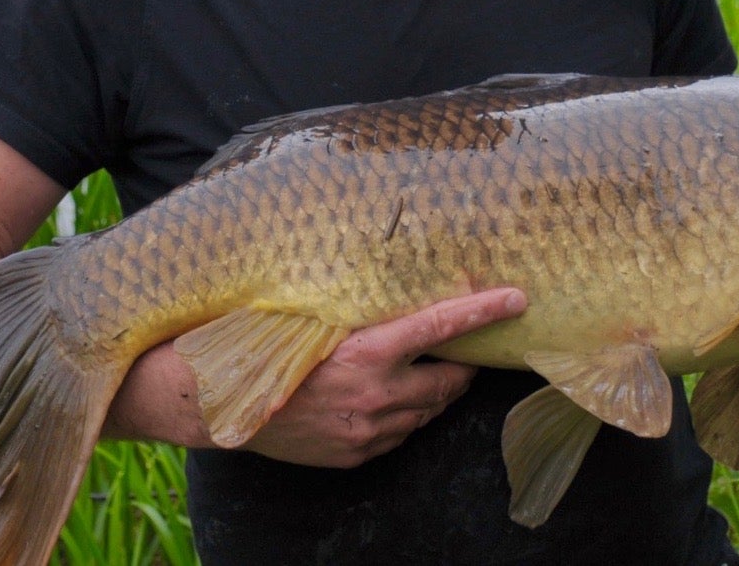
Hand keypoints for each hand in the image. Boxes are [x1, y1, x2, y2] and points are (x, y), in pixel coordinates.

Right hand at [240, 287, 528, 467]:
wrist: (222, 404)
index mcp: (366, 352)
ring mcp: (368, 431)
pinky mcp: (356, 453)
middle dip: (462, 365)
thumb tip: (392, 285)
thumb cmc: (262, 344)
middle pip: (447, 381)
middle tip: (465, 350)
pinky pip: (398, 435)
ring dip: (432, 392)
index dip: (482, 311)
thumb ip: (356, 310)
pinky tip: (387, 400)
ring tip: (423, 372)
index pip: (439, 326)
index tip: (516, 299)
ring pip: (426, 411)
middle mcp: (375, 394)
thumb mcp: (311, 317)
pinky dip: (403, 416)